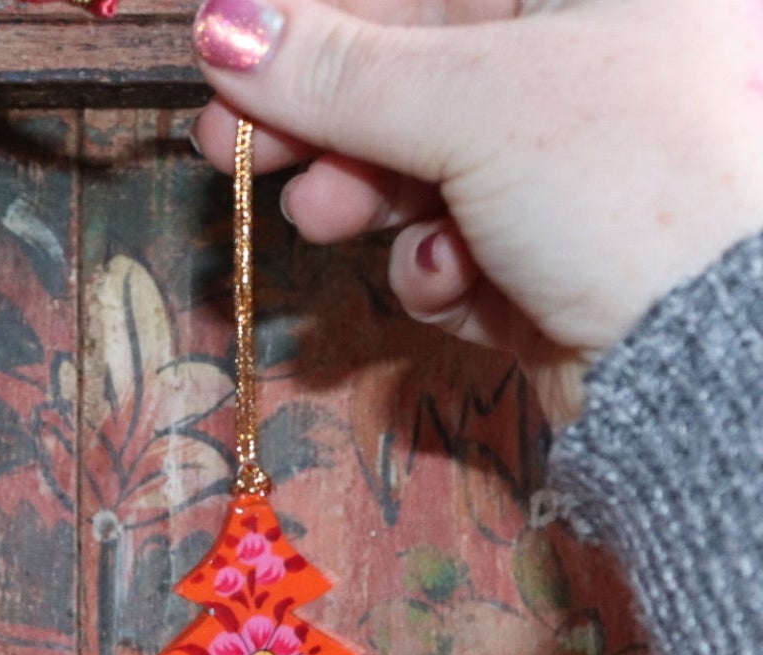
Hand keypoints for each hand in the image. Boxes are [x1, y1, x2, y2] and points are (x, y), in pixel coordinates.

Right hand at [190, 0, 762, 422]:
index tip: (225, 57)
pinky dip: (435, 266)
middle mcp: (581, 61)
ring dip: (365, 201)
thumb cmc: (619, 184)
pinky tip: (456, 281)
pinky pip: (452, 244)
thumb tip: (223, 25)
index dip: (311, 24)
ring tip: (329, 221)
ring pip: (418, 170)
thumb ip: (338, 72)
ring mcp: (561, 164)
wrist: (699, 353)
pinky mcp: (543, 252)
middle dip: (321, 127)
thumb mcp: (467, 106)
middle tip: (233, 155)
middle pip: (408, 79)